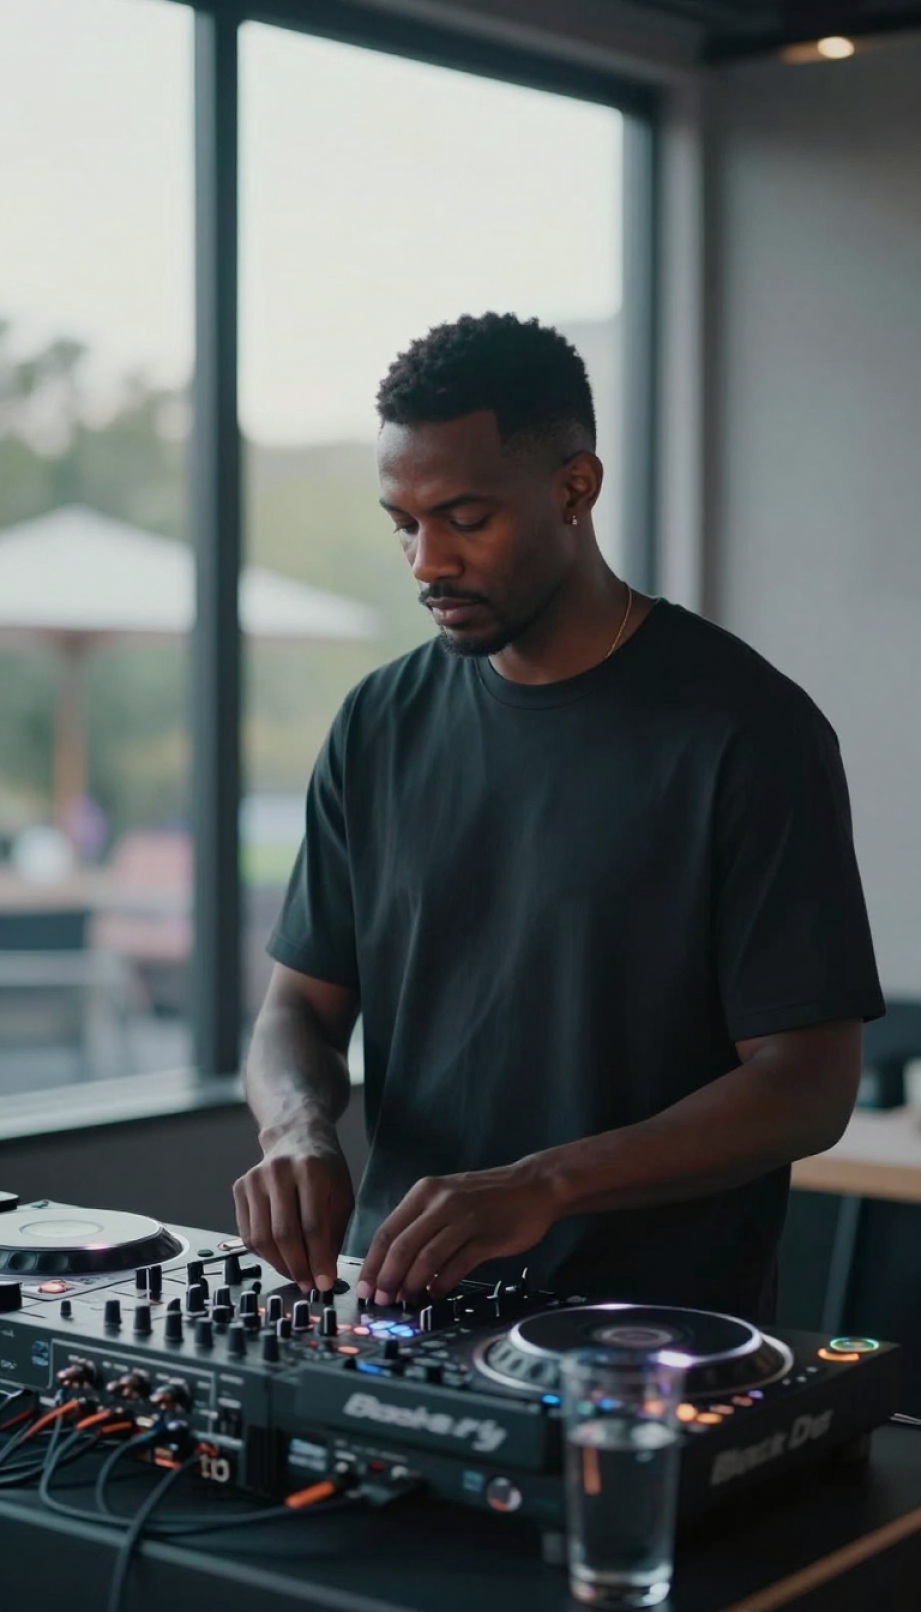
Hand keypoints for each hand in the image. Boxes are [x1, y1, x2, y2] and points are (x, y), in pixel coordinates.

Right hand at [233, 1131, 354, 1291]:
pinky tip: (279, 1257)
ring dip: (279, 1265)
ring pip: (261, 1238)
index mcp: (311, 1169)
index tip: (325, 1284)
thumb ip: (333, 1233)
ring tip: (296, 1275)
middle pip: (283, 1234)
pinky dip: (263, 1253)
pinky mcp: (240, 1187)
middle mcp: (278, 1171)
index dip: (318, 1260)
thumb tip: (323, 1275)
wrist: (295, 1136)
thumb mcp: (341, 1195)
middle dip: (297, 1267)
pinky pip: (247, 1233)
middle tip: (309, 1286)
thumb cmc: (324, 1170)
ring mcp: (254, 1178)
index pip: (313, 1225)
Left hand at [356, 1162, 557, 1303]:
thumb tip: (393, 1264)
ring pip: (427, 1257)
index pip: (388, 1230)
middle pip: (403, 1246)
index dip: (373, 1264)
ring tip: (406, 1300)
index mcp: (425, 1192)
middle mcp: (441, 1202)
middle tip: (382, 1300)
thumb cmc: (485, 1196)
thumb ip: (421, 1225)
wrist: (534, 1185)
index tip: (365, 1287)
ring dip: (412, 1284)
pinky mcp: (486, 1237)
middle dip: (388, 1279)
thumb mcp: (447, 1198)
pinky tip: (435, 1293)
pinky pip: (457, 1265)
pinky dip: (442, 1283)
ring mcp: (464, 1219)